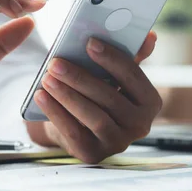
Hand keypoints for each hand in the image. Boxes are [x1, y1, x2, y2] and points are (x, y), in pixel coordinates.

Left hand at [26, 32, 160, 162]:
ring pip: (94, 117)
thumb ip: (130, 55)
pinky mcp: (94, 154)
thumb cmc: (99, 94)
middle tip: (56, 63)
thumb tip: (150, 35)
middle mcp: (140, 126)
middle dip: (80, 78)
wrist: (78, 126)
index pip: (133, 76)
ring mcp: (118, 143)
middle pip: (110, 97)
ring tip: (47, 78)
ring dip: (68, 95)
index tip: (89, 43)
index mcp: (150, 102)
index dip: (112, 58)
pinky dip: (56, 113)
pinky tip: (41, 96)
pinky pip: (74, 133)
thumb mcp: (115, 76)